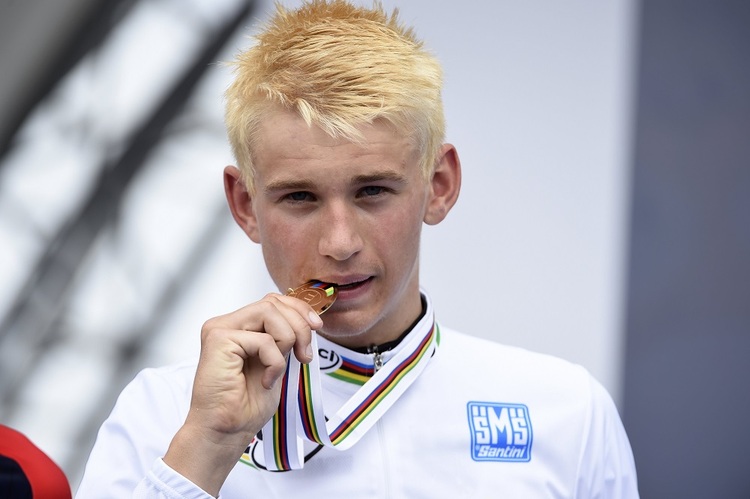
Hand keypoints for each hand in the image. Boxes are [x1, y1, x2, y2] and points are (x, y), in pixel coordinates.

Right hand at [163, 293, 322, 494]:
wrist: (225, 431)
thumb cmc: (245, 406)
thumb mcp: (276, 362)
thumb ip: (283, 339)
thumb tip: (307, 321)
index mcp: (239, 327)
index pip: (272, 301)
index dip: (299, 309)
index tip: (317, 327)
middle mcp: (227, 324)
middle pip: (273, 302)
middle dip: (299, 325)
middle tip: (304, 355)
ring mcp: (220, 329)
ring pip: (269, 311)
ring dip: (287, 339)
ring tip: (281, 369)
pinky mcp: (218, 340)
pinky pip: (263, 339)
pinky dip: (274, 362)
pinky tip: (266, 381)